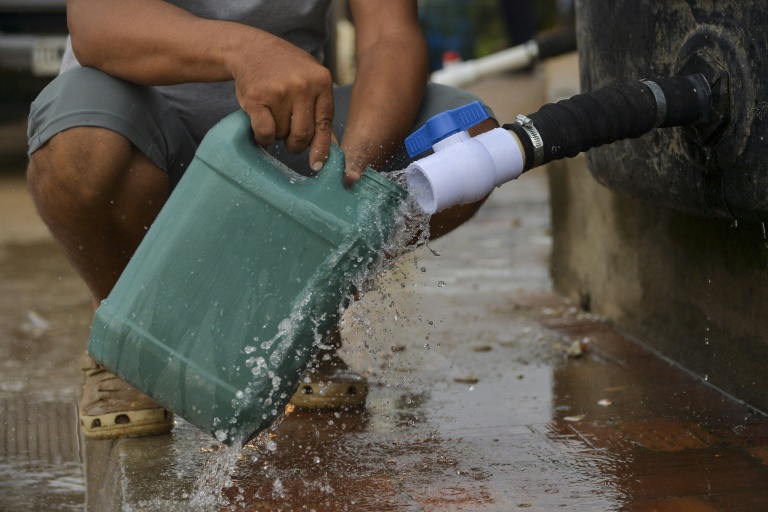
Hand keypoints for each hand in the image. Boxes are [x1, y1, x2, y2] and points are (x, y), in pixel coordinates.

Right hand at [228, 32, 334, 171]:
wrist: (251, 49)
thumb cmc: (285, 71)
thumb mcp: (311, 83)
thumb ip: (322, 112)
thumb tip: (333, 150)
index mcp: (322, 81)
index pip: (325, 123)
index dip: (321, 148)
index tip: (317, 165)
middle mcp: (303, 86)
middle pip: (303, 135)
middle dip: (295, 143)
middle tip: (288, 135)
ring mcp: (280, 91)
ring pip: (282, 134)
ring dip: (277, 133)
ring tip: (273, 113)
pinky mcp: (257, 98)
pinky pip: (265, 133)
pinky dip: (262, 137)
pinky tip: (261, 124)